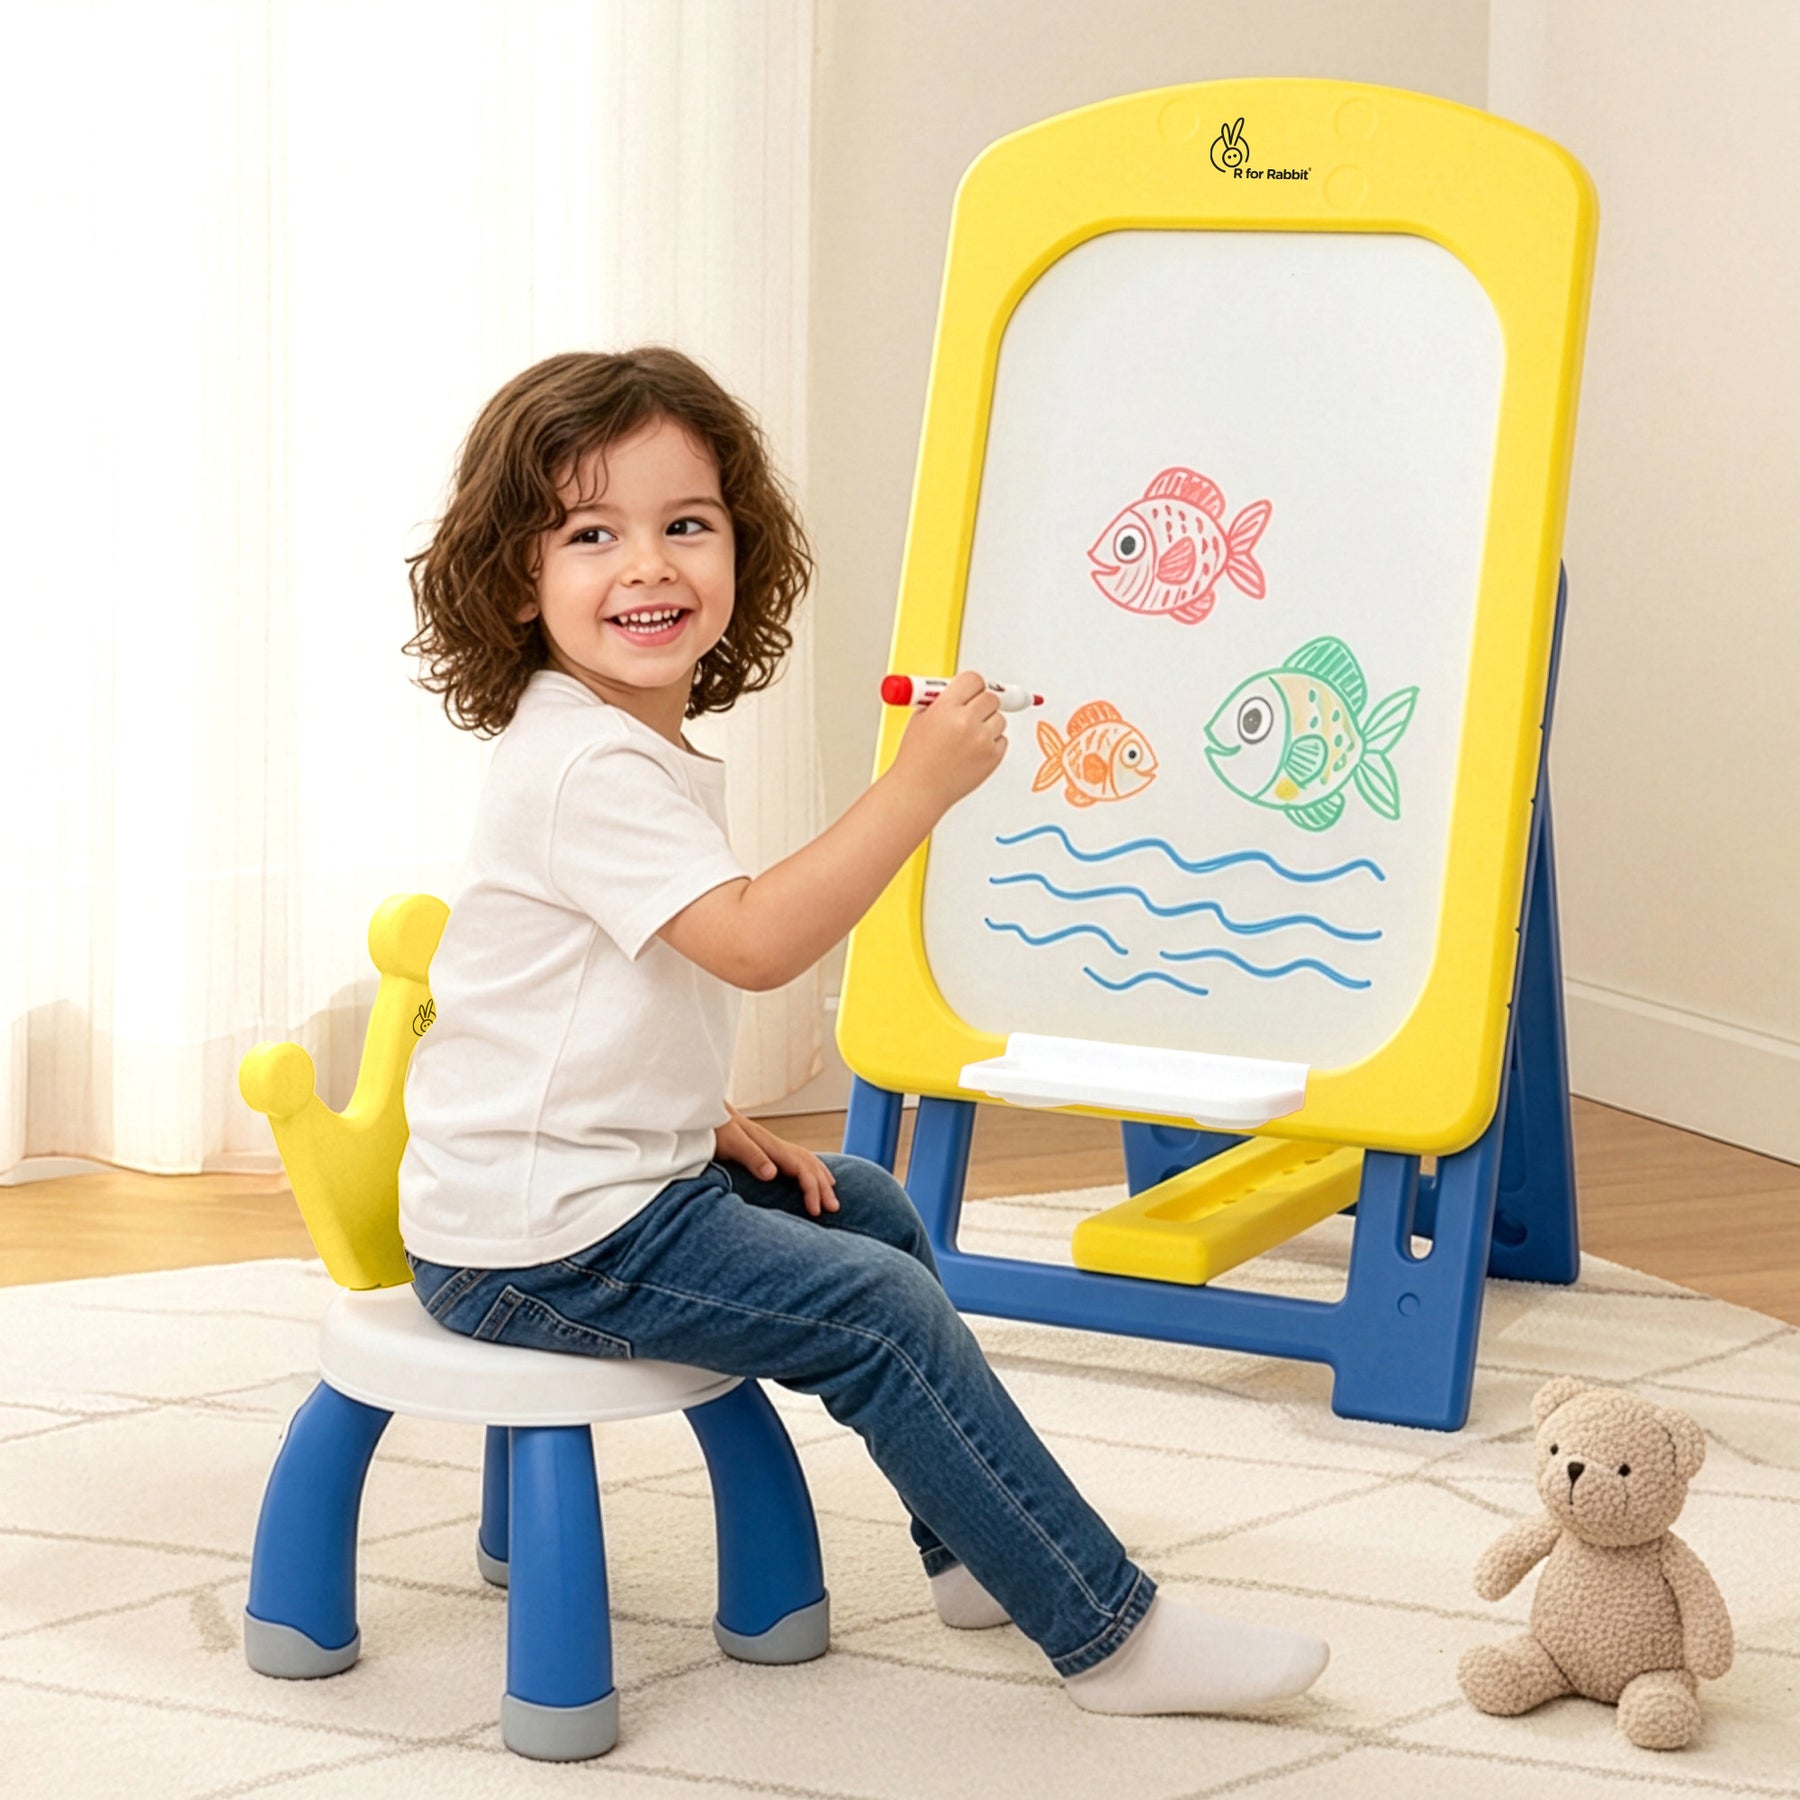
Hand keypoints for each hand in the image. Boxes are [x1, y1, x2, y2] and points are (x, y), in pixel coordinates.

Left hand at [717, 1105, 840, 1217]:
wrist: (704, 1112)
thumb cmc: (714, 1128)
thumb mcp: (731, 1143)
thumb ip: (752, 1157)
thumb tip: (773, 1174)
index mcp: (771, 1146)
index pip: (803, 1168)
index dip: (813, 1189)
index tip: (816, 1210)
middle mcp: (776, 1145)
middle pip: (810, 1165)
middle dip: (824, 1186)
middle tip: (835, 1208)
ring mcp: (771, 1146)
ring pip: (806, 1160)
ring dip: (821, 1177)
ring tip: (832, 1192)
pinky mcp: (765, 1149)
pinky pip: (796, 1159)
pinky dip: (809, 1168)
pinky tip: (808, 1175)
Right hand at [890, 669, 1006, 810]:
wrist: (919, 790)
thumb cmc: (916, 758)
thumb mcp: (920, 719)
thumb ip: (942, 701)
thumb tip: (962, 689)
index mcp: (946, 708)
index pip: (973, 680)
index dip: (972, 686)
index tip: (970, 690)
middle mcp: (966, 721)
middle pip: (991, 697)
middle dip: (981, 704)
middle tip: (970, 714)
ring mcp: (982, 740)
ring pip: (1000, 718)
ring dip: (988, 723)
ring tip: (968, 737)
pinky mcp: (993, 757)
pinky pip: (1002, 739)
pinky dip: (991, 743)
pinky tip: (972, 751)